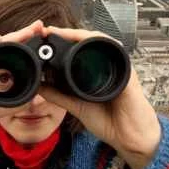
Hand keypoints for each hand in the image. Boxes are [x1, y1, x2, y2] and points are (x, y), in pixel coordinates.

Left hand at [38, 26, 160, 168]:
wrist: (129, 138)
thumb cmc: (109, 122)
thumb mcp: (76, 106)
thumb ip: (58, 95)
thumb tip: (39, 86)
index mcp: (95, 71)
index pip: (78, 50)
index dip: (62, 42)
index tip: (44, 37)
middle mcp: (108, 65)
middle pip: (87, 41)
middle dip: (68, 33)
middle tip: (48, 31)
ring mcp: (118, 66)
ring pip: (99, 41)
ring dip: (79, 34)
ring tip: (61, 32)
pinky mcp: (126, 71)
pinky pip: (113, 50)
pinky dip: (98, 43)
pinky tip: (84, 40)